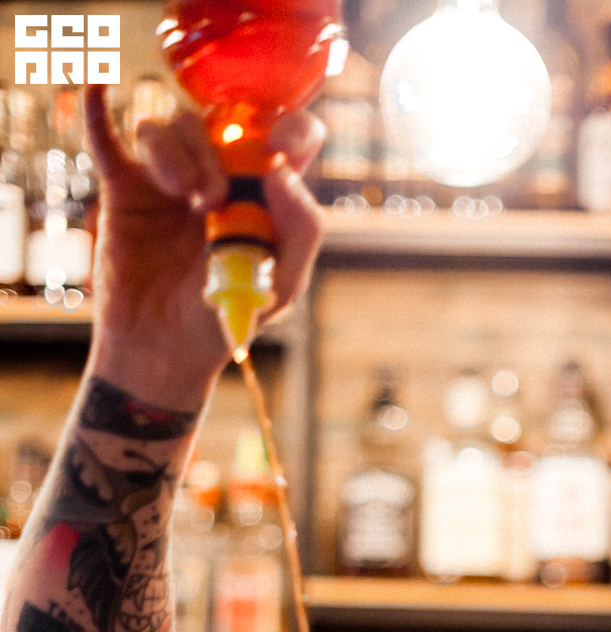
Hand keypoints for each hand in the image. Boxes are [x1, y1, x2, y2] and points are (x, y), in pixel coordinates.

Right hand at [83, 86, 324, 405]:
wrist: (164, 351)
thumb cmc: (226, 320)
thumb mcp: (280, 285)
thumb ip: (300, 230)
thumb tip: (282, 170)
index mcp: (261, 193)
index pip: (285, 134)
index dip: (288, 126)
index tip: (277, 146)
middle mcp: (217, 173)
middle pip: (217, 120)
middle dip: (217, 150)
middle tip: (213, 200)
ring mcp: (168, 177)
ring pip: (167, 125)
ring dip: (173, 152)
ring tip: (182, 197)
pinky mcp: (124, 188)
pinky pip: (108, 137)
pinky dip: (100, 110)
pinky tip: (99, 90)